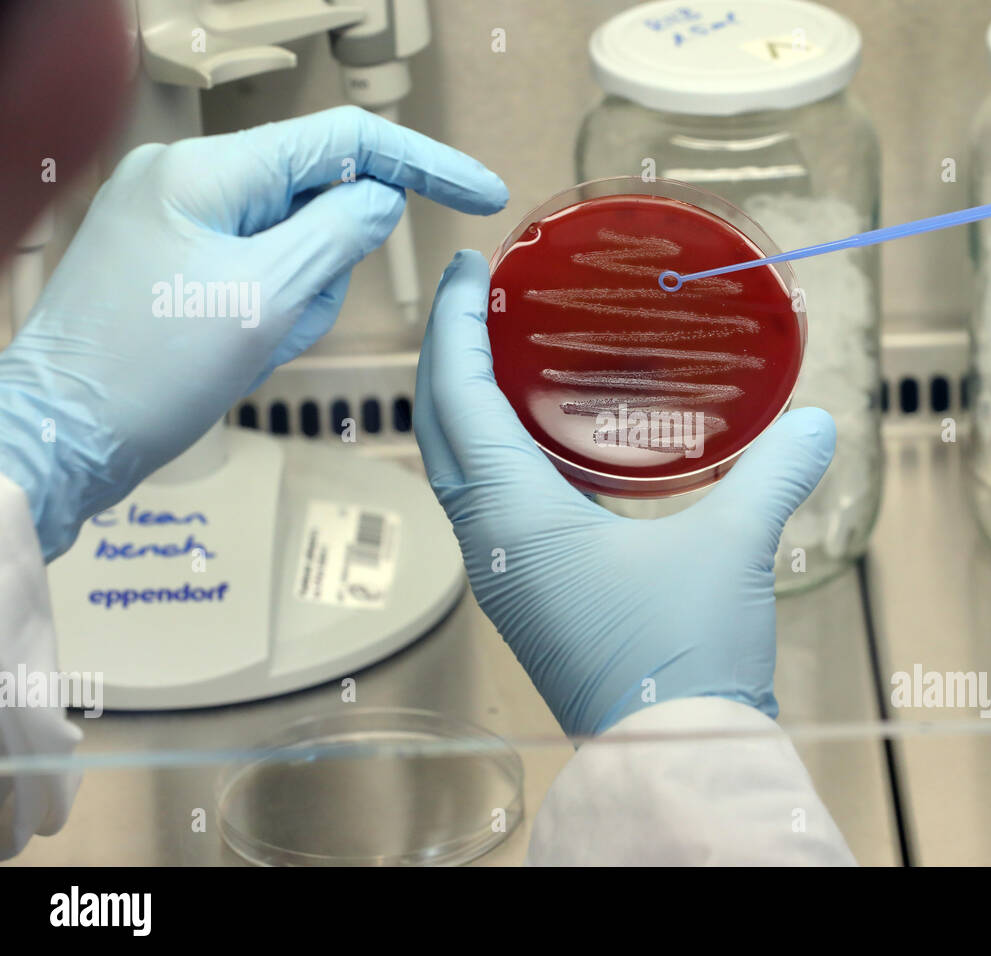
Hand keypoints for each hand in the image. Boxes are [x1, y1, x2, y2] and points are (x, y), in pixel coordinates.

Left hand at [0, 106, 507, 559]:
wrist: (60, 440)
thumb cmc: (150, 371)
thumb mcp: (266, 300)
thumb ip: (339, 236)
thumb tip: (383, 200)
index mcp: (208, 171)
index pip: (344, 139)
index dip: (423, 163)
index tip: (483, 194)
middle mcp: (190, 179)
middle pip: (319, 198)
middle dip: (331, 267)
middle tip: (288, 325)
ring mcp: (178, 220)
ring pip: (295, 243)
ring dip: (300, 300)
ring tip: (252, 348)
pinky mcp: (176, 260)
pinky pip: (260, 271)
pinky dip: (272, 311)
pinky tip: (237, 352)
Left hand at [415, 250, 835, 736]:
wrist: (674, 753)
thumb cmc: (683, 657)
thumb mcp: (733, 549)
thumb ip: (772, 473)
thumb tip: (815, 423)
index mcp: (514, 516)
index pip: (457, 399)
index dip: (455, 327)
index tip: (469, 271)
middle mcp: (492, 542)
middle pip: (439, 429)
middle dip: (448, 357)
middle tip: (481, 301)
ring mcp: (505, 573)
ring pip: (460, 469)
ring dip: (468, 406)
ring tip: (506, 353)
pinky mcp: (531, 594)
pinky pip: (493, 502)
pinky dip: (501, 452)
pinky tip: (551, 439)